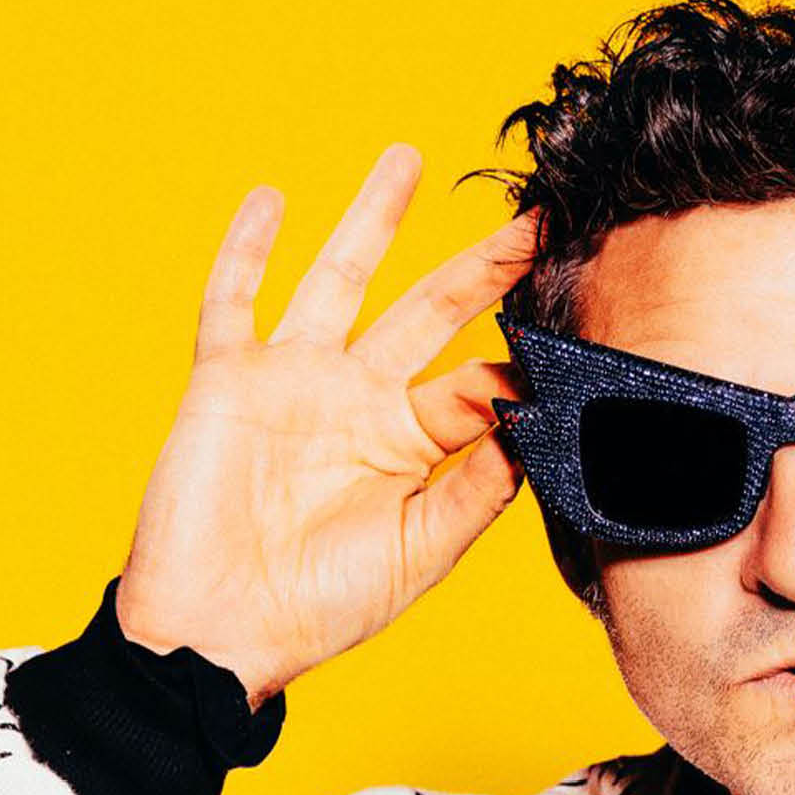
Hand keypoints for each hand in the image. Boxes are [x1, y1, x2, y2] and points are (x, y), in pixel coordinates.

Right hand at [114, 144, 538, 709]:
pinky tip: (271, 198)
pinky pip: (232, 301)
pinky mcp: (228, 381)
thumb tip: (541, 424)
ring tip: (408, 158)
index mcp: (412, 442)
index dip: (523, 356)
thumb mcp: (423, 549)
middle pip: (429, 310)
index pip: (480, 380)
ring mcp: (294, 382)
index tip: (572, 318)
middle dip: (479, 264)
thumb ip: (481, 486)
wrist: (222, 635)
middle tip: (531, 215)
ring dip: (372, 219)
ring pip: (340, 279)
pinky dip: (246, 250)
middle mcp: (358, 399)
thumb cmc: (323, 607)